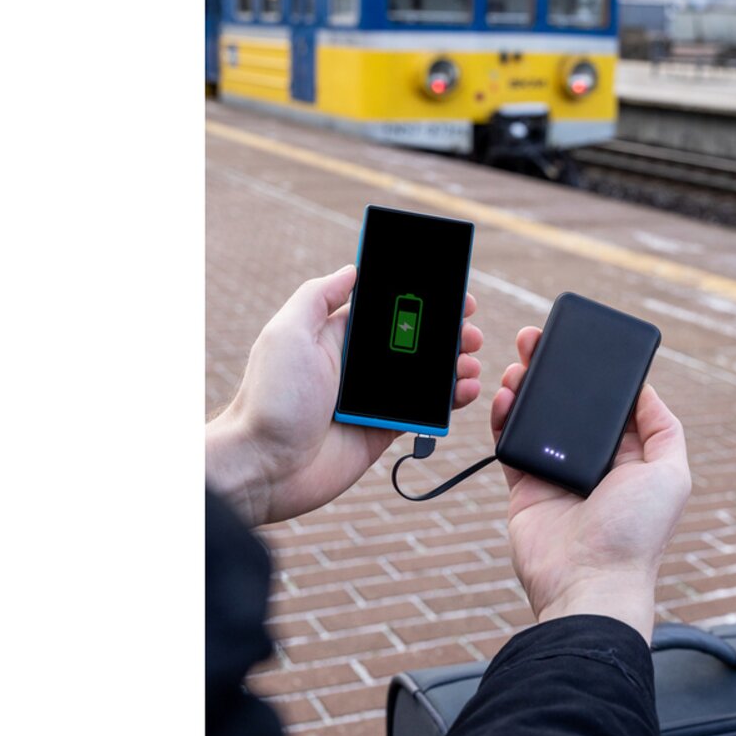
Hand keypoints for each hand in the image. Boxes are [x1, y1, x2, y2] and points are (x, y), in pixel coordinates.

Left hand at [206, 266, 482, 526]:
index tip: (453, 293)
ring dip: (454, 364)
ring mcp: (375, 398)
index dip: (422, 300)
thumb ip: (319, 296)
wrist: (265, 466)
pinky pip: (426, 410)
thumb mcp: (287, 333)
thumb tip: (352, 269)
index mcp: (338, 336)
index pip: (388, 311)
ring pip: (427, 375)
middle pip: (414, 341)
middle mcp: (359, 365)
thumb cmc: (270, 398)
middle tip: (469, 331)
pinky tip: (465, 390)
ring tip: (470, 360)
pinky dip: (451, 400)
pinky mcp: (385, 429)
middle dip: (447, 331)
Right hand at [491, 326, 690, 641]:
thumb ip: (663, 428)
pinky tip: (504, 397)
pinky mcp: (524, 486)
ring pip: (535, 418)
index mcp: (628, 457)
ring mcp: (556, 473)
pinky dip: (503, 419)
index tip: (581, 343)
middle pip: (568, 405)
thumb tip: (646, 388)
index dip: (595, 374)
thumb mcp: (672, 474)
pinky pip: (509, 444)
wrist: (588, 582)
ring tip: (516, 365)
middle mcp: (592, 463)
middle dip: (552, 371)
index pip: (609, 404)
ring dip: (525, 388)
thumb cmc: (635, 534)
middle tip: (535, 340)